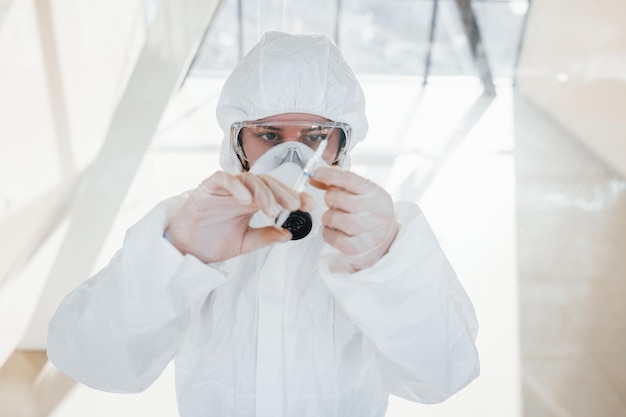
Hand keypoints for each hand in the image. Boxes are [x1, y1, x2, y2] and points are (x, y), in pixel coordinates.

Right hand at [165, 171, 313, 262]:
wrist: (187, 250)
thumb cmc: (213, 242)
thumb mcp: (246, 242)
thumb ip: (266, 236)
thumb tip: (288, 235)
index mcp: (253, 202)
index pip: (277, 193)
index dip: (294, 196)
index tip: (309, 205)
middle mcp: (242, 191)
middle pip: (267, 182)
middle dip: (283, 193)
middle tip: (295, 206)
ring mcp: (226, 188)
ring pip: (249, 179)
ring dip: (263, 193)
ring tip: (271, 211)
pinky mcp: (208, 187)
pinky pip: (224, 179)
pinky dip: (236, 187)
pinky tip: (245, 200)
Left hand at [311, 166, 398, 270]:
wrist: (388, 244)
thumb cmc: (373, 218)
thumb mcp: (364, 196)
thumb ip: (341, 184)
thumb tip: (316, 176)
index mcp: (377, 196)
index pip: (350, 180)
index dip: (329, 174)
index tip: (315, 172)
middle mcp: (376, 214)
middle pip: (337, 198)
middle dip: (330, 200)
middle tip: (336, 206)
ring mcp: (369, 233)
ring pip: (332, 217)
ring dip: (328, 218)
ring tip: (337, 221)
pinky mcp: (358, 250)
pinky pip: (331, 236)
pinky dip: (328, 234)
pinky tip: (337, 233)